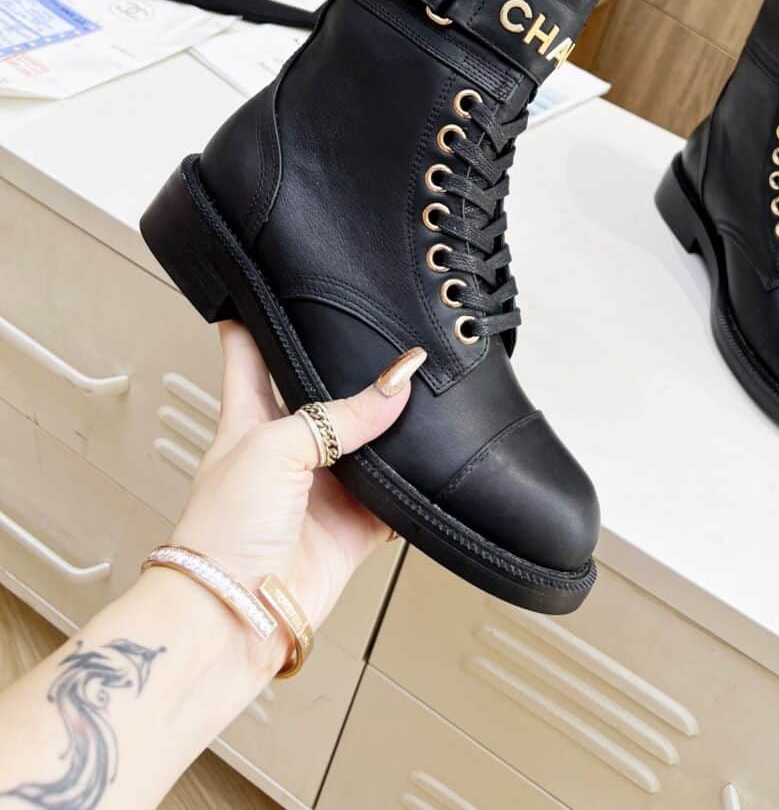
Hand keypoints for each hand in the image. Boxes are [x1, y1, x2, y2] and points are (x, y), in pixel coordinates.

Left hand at [171, 321, 422, 670]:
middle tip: (384, 335)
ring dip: (393, 426)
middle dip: (351, 370)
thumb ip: (342, 414)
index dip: (258, 318)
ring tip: (426, 390)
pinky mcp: (354, 526)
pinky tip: (436, 460)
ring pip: (368, 443)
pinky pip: (396, 498)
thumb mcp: (276, 446)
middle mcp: (287, 449)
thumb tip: (397, 384)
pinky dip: (417, 483)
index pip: (249, 354)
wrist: (236, 613)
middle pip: (323, 395)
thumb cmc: (222, 530)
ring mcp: (322, 487)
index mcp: (248, 418)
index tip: (276, 285)